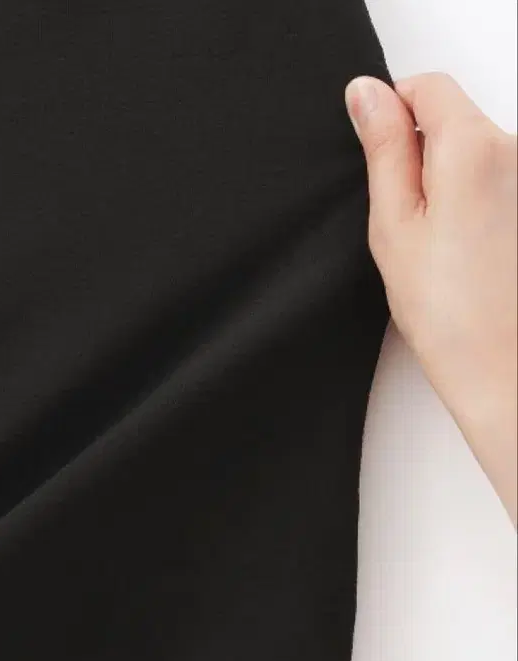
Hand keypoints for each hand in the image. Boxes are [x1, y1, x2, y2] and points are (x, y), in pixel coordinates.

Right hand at [346, 73, 517, 524]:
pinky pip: (488, 180)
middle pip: (450, 116)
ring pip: (468, 150)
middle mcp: (512, 151)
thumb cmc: (446, 308)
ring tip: (429, 240)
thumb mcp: (394, 221)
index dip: (389, 110)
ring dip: (439, 180)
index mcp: (472, 148)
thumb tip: (367, 94)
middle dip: (414, 151)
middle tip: (399, 214)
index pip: (426, 86)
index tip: (373, 155)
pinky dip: (463, 201)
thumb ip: (383, 148)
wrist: (501, 363)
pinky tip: (454, 248)